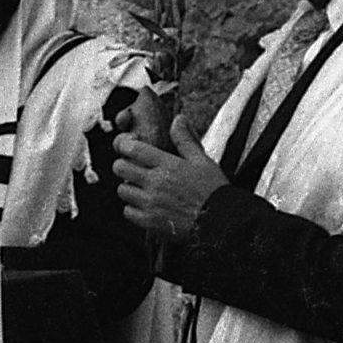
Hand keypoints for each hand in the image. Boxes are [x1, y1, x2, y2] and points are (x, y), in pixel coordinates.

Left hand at [113, 116, 228, 244]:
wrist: (222, 222)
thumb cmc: (214, 191)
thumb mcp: (203, 161)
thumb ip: (186, 140)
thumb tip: (178, 119)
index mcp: (168, 164)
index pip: (132, 149)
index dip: (124, 145)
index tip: (126, 147)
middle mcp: (156, 182)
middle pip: (120, 168)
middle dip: (124, 166)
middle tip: (133, 169)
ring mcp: (151, 203)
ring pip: (122, 190)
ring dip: (129, 188)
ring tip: (142, 188)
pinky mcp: (149, 221)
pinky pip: (127, 211)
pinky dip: (133, 209)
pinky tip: (145, 206)